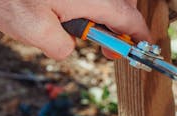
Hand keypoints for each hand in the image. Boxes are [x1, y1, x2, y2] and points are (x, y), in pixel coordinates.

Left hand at [0, 0, 151, 59]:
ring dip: (106, 16)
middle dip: (122, 28)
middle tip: (107, 49)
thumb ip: (60, 47)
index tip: (144, 49)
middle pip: (124, 6)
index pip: (129, 19)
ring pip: (108, 0)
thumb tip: (67, 48)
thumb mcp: (32, 30)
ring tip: (86, 32)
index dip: (139, 36)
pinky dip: (93, 7)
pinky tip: (70, 14)